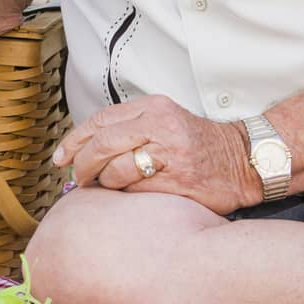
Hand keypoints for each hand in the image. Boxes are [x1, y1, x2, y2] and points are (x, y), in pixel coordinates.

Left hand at [51, 95, 257, 214]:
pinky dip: (126, 196)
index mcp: (153, 108)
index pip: (100, 121)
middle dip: (83, 165)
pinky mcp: (178, 180)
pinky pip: (136, 191)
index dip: (74, 141)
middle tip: (78, 178)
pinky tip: (130, 196)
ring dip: (105, 183)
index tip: (60, 158)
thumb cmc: (196, 144)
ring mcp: (170, 153)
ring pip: (116, 169)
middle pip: (102, 144)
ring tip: (108, 187)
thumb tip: (81, 151)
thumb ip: (127, 128)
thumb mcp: (163, 121)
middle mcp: (160, 126)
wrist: (243, 160)